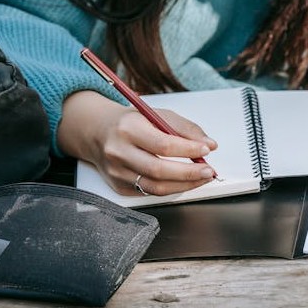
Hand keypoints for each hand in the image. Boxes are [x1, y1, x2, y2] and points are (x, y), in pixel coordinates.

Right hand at [58, 91, 217, 195]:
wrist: (98, 132)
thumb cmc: (131, 122)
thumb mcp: (157, 115)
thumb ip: (185, 128)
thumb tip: (209, 144)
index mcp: (128, 129)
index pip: (163, 144)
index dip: (188, 150)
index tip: (206, 149)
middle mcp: (119, 152)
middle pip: (159, 170)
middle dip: (189, 173)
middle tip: (209, 171)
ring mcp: (117, 172)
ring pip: (156, 187)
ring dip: (184, 185)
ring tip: (201, 178)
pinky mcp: (119, 186)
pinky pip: (150, 192)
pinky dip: (171, 189)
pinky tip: (183, 182)